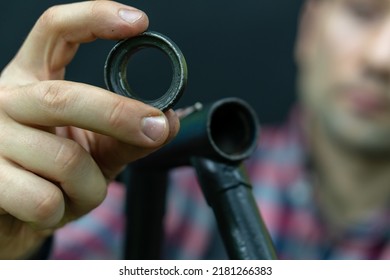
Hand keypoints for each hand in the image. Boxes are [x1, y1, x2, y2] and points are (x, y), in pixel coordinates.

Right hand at [0, 1, 178, 258]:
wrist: (13, 216)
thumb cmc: (52, 174)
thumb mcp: (94, 149)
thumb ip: (128, 135)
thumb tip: (168, 120)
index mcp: (33, 80)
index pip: (56, 30)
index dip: (95, 18)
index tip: (138, 23)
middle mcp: (6, 99)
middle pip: (64, 97)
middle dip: (118, 116)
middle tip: (155, 128)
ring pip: (65, 160)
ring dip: (91, 187)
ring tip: (80, 192)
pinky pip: (44, 199)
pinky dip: (64, 212)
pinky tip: (52, 209)